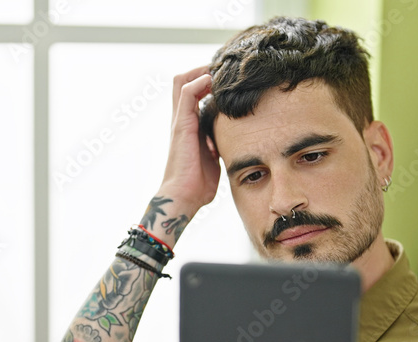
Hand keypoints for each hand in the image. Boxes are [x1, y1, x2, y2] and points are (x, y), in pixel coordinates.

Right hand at [158, 66, 219, 212]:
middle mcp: (182, 119)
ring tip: (219, 70)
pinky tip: (212, 80)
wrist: (185, 196)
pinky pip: (186, 93)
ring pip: (182, 81)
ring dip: (201, 71)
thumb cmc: (199, 182)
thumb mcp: (215, 155)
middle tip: (222, 69)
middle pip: (182, 82)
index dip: (206, 80)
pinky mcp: (182, 124)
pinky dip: (198, 82)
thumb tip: (237, 138)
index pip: (191, 92)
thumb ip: (219, 142)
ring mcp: (180, 120)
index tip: (225, 79)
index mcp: (189, 125)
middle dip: (202, 70)